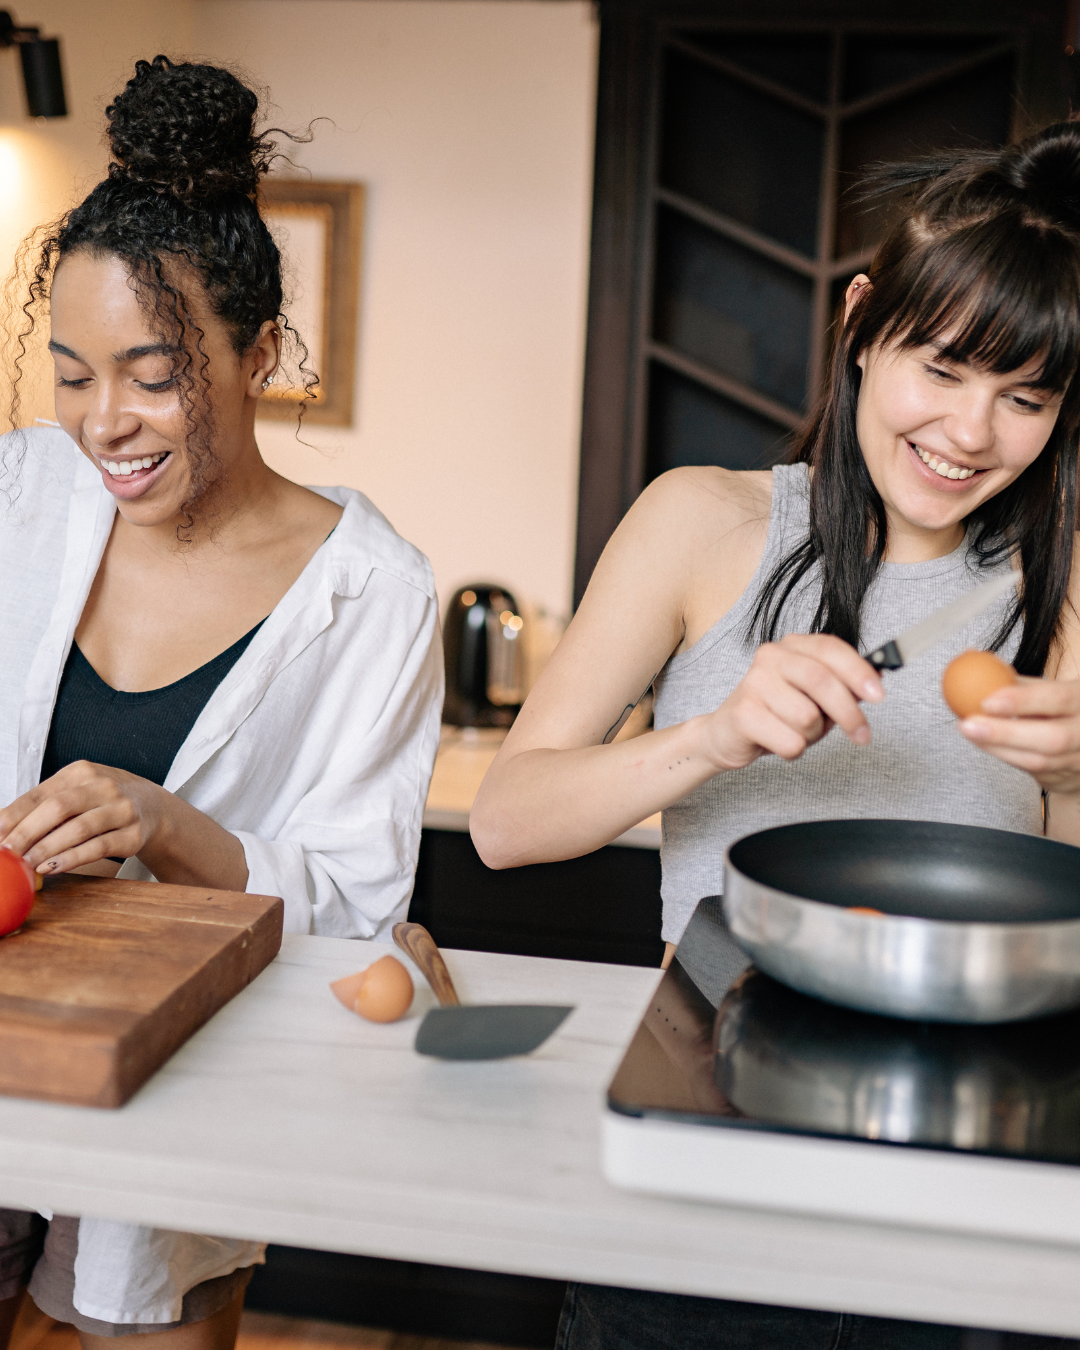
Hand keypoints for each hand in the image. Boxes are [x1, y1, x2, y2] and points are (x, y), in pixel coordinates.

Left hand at [0, 761, 167, 874]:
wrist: (153, 807)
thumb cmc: (103, 801)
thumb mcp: (76, 791)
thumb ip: (43, 806)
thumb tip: (1, 826)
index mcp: (81, 772)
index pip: (40, 794)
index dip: (14, 816)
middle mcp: (103, 786)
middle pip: (58, 808)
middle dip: (27, 833)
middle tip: (7, 854)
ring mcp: (122, 809)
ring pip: (79, 828)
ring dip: (47, 849)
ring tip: (26, 865)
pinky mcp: (133, 834)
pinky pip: (99, 847)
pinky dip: (72, 859)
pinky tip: (53, 868)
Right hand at [702, 633, 884, 771]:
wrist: (726, 733)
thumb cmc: (776, 712)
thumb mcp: (814, 695)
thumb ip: (843, 685)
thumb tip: (878, 679)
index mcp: (792, 646)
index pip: (830, 649)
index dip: (858, 671)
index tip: (879, 695)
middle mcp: (771, 657)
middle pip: (822, 682)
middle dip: (849, 713)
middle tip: (863, 735)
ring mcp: (754, 684)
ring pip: (808, 718)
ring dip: (812, 736)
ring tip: (797, 732)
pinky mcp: (744, 714)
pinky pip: (790, 741)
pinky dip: (793, 750)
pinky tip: (778, 742)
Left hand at [960, 678, 1079, 794]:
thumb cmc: (1057, 707)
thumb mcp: (1047, 689)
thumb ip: (1014, 680)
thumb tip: (971, 659)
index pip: (1057, 698)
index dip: (1022, 700)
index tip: (986, 701)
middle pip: (1051, 738)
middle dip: (1005, 733)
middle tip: (967, 725)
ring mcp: (1079, 759)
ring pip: (1038, 761)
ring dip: (997, 747)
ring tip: (968, 731)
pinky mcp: (1065, 778)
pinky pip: (1032, 771)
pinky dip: (1004, 755)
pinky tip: (984, 743)